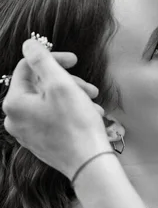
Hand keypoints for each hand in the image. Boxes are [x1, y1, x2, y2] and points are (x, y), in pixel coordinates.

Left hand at [2, 38, 111, 179]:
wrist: (89, 163)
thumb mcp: (60, 85)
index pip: (28, 68)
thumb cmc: (76, 125)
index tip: (74, 60)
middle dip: (67, 82)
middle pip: (39, 86)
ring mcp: (26, 133)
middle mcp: (14, 119)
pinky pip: (52, 118)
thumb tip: (29, 44)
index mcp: (14, 103)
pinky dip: (69, 112)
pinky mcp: (40, 143)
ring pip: (48, 102)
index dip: (53, 59)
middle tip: (89, 87)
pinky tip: (89, 114)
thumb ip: (42, 60)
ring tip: (93, 102)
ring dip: (72, 97)